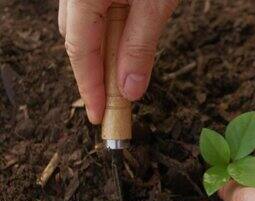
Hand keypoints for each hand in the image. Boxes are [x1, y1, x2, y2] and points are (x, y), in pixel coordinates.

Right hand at [58, 0, 178, 123]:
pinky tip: (126, 44)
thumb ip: (140, 46)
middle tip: (115, 104)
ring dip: (104, 54)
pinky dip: (108, 34)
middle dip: (97, 75)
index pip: (80, 51)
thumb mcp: (155, 6)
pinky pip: (94, 14)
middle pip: (78, 42)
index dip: (90, 88)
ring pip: (85, 29)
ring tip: (125, 76)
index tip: (99, 116)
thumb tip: (130, 90)